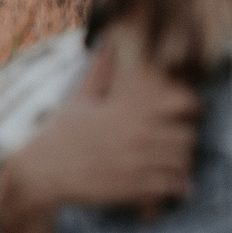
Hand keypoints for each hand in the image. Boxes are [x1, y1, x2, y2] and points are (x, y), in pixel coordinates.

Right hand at [0, 29, 201, 232]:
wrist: (40, 172)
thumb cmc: (60, 134)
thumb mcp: (81, 98)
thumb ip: (101, 71)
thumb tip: (107, 42)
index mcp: (129, 109)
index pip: (183, 102)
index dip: (192, 107)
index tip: (187, 113)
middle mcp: (136, 134)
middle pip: (187, 137)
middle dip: (186, 141)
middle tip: (179, 144)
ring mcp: (134, 163)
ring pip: (182, 164)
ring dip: (182, 166)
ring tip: (174, 166)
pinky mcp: (129, 190)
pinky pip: (168, 189)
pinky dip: (172, 189)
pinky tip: (167, 186)